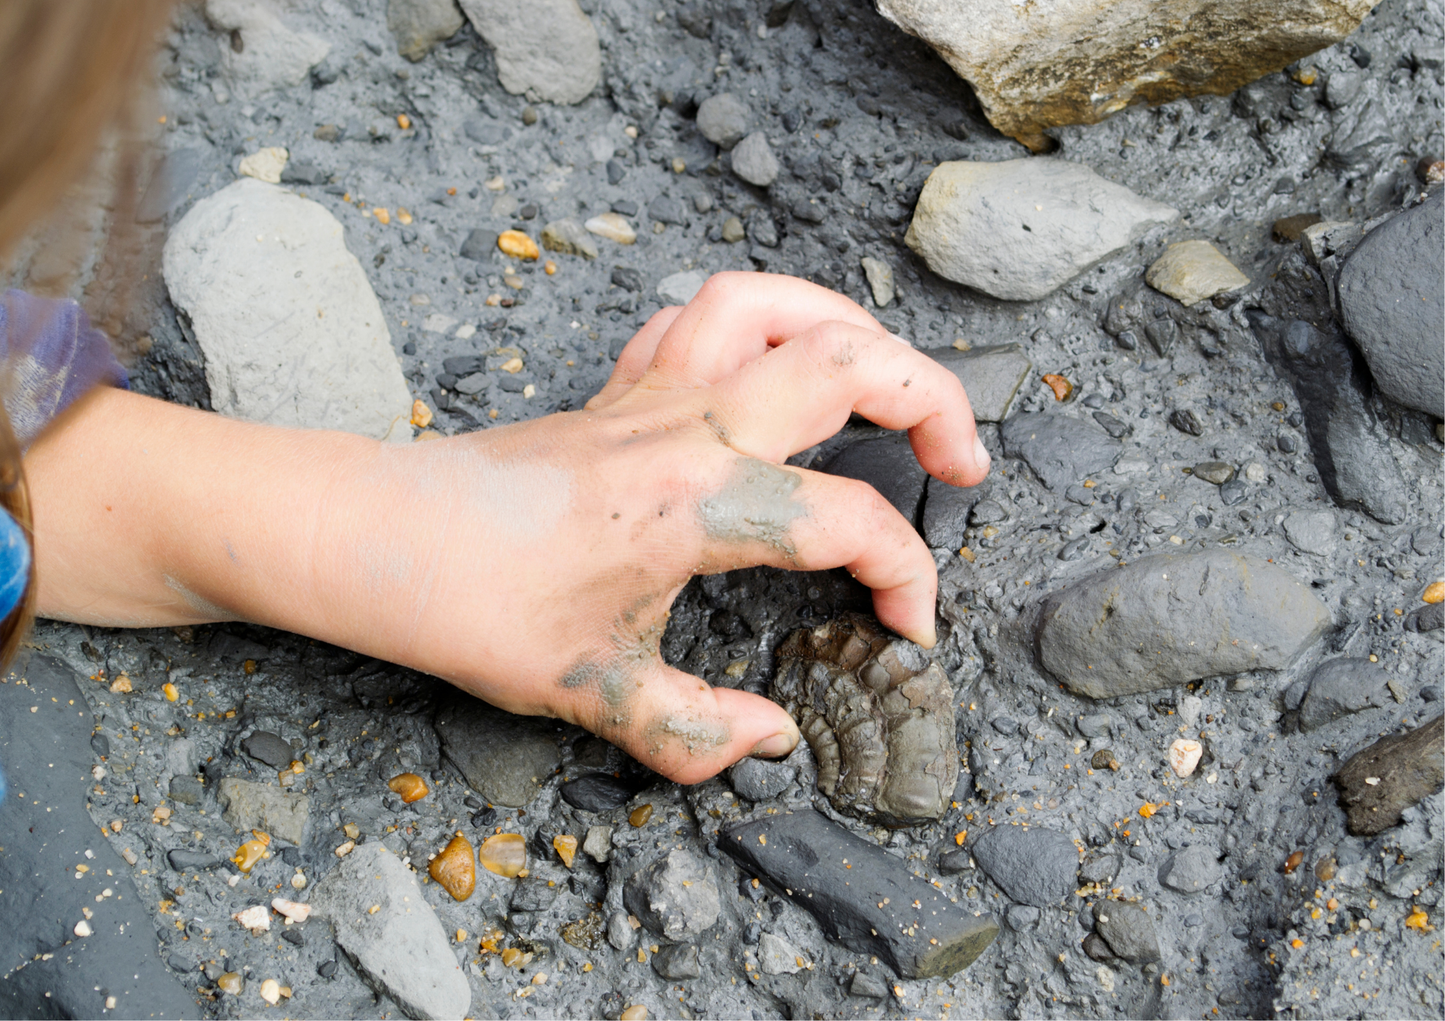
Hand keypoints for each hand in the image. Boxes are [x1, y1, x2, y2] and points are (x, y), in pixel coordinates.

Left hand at [375, 273, 988, 780]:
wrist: (375, 538)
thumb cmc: (472, 605)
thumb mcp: (596, 693)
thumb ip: (700, 732)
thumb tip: (771, 745)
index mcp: (705, 503)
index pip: (853, 522)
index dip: (908, 579)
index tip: (908, 629)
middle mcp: (693, 427)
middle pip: (852, 362)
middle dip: (937, 403)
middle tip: (964, 463)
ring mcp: (654, 392)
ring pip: (777, 304)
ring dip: (854, 326)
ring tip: (893, 375)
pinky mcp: (618, 386)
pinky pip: (701, 316)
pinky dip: (760, 320)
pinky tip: (772, 364)